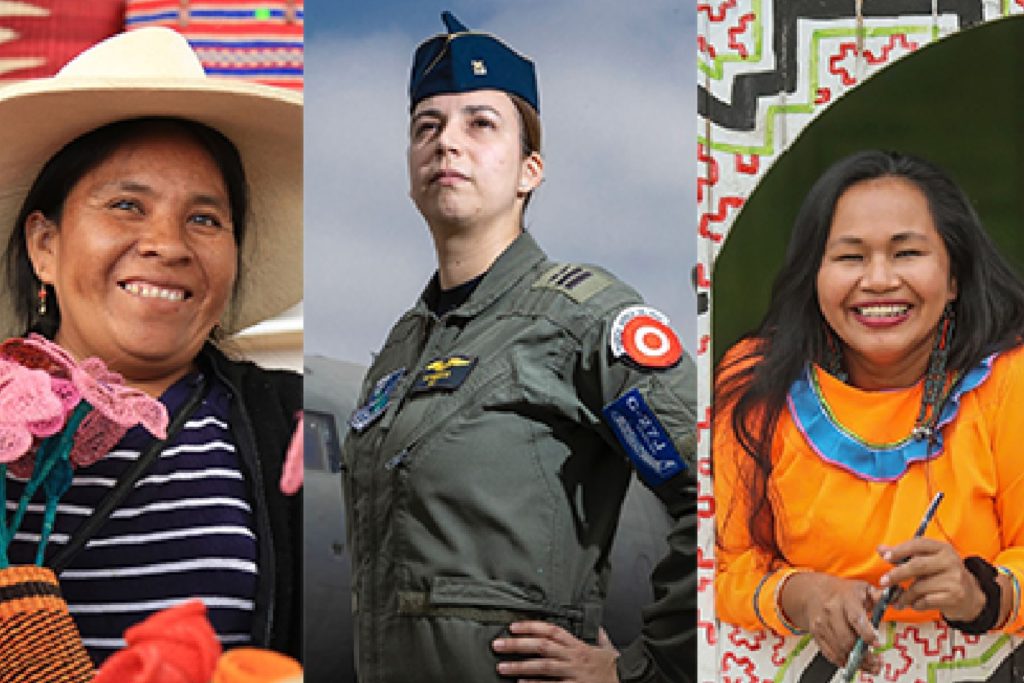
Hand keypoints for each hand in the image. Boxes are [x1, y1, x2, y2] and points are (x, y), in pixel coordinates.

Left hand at [491, 622, 618, 681]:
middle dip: (518, 645)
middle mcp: (574, 658)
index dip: (531, 626)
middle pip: (542, 647)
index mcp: (579, 645)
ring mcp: (573, 674)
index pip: (552, 631)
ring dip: (520, 666)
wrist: (628, 681)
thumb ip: (598, 635)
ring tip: (501, 667)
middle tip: (497, 645)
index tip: (513, 626)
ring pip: (543, 667)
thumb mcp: (607, 648)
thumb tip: (596, 625)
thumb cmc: (614, 668)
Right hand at [780, 572, 881, 673]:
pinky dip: (842, 662)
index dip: (867, 634)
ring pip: (839, 650)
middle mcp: (831, 611)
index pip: (855, 619)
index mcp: (845, 599)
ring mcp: (822, 624)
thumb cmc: (841, 591)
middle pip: (847, 639)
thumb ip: (878, 595)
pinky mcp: (816, 634)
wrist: (812, 592)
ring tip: (870, 666)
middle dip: (864, 655)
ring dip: (856, 662)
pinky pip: (829, 653)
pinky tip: (853, 663)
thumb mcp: (861, 588)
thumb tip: (893, 599)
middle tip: (877, 661)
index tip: (877, 644)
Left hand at [878, 538, 984, 621]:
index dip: (900, 550)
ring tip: (898, 600)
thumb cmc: (942, 575)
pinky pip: (927, 600)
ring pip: (920, 586)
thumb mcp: (927, 561)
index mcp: (941, 548)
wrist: (971, 596)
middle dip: (897, 575)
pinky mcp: (955, 596)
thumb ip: (904, 555)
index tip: (885, 557)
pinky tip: (915, 604)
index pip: (917, 544)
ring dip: (905, 596)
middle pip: (917, 565)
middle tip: (884, 582)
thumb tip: (880, 549)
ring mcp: (955, 578)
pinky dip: (916, 604)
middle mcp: (950, 560)